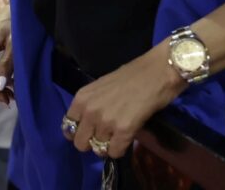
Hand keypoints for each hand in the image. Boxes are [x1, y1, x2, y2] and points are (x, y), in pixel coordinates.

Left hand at [64, 43, 184, 158]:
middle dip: (91, 143)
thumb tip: (87, 126)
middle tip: (105, 137)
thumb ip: (90, 106)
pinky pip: (115, 152)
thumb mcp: (100, 88)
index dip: (79, 133)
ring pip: (98, 150)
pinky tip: (127, 138)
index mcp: (81, 98)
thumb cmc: (131, 77)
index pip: (67, 127)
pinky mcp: (123, 130)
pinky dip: (120, 149)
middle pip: (80, 144)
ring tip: (118, 135)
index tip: (89, 133)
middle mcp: (89, 111)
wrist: (156, 72)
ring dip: (108, 146)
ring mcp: (105, 121)